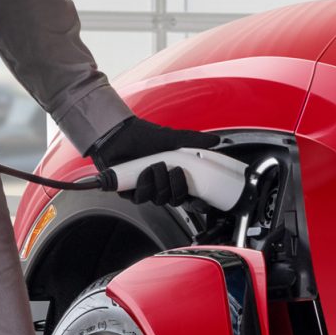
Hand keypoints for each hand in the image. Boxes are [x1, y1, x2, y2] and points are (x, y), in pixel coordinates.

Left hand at [91, 114, 223, 204]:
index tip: (199, 198)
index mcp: (173, 177)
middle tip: (173, 170)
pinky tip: (143, 172)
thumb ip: (194, 141)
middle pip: (174, 200)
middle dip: (175, 187)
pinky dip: (143, 185)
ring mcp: (145, 189)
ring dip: (158, 184)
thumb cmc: (143, 136)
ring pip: (157, 200)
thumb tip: (216, 141)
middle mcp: (160, 186)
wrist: (119, 134)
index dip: (193, 200)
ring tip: (155, 166)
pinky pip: (139, 197)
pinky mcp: (128, 191)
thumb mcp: (173, 138)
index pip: (187, 196)